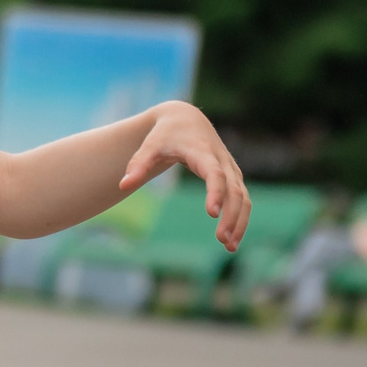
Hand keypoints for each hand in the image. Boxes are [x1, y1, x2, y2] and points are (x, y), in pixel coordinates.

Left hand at [119, 102, 251, 248]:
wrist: (187, 119)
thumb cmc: (166, 134)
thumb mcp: (150, 145)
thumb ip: (138, 165)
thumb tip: (123, 186)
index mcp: (203, 153)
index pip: (215, 174)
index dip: (216, 192)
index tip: (212, 213)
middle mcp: (222, 162)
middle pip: (235, 191)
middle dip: (231, 216)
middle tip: (221, 240)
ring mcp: (231, 170)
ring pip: (243, 198)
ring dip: (239, 222)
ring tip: (229, 247)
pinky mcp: (233, 177)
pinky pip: (243, 200)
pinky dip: (240, 219)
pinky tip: (231, 240)